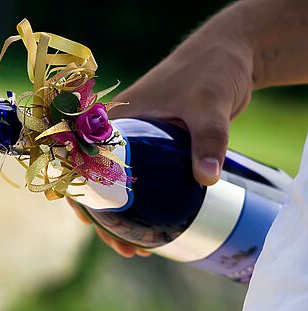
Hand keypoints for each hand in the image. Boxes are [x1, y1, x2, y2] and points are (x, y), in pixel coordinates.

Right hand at [72, 15, 253, 256]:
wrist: (231, 56)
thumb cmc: (210, 72)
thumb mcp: (208, 107)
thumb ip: (208, 141)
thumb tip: (206, 180)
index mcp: (112, 120)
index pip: (81, 162)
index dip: (80, 195)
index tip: (89, 222)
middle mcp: (117, 135)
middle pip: (97, 185)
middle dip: (106, 222)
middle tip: (124, 250)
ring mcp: (135, 146)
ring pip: (117, 190)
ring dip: (123, 222)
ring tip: (138, 252)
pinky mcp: (154, 153)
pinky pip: (139, 186)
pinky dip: (142, 210)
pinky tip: (154, 232)